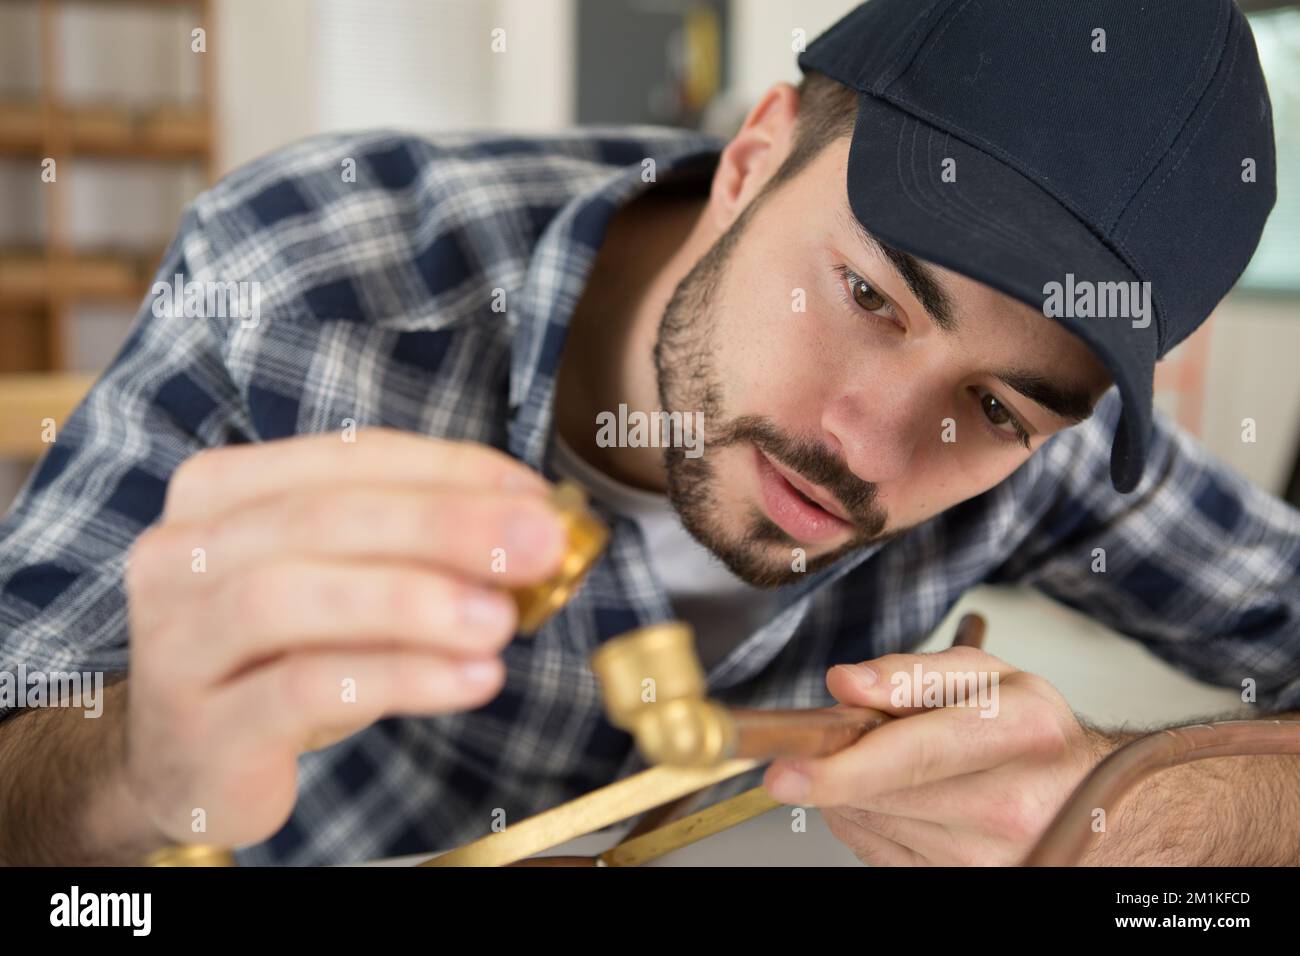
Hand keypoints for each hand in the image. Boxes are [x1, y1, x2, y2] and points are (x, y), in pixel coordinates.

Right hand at [122, 428, 564, 846]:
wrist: (189, 763)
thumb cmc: (284, 652)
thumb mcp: (346, 582)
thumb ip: (418, 547)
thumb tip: (534, 525)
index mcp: (221, 489)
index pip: (350, 456)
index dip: (451, 470)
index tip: (538, 495)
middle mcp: (181, 552)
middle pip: (320, 517)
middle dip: (445, 524)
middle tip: (540, 543)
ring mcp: (176, 641)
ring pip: (290, 597)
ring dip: (413, 601)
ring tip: (503, 620)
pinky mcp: (200, 729)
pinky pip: (301, 688)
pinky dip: (401, 677)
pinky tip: (475, 677)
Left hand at [762, 645, 1105, 864]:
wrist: (1083, 800)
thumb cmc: (1029, 733)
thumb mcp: (986, 677)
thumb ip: (909, 674)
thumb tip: (844, 683)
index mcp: (1019, 734)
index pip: (915, 755)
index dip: (842, 766)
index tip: (785, 771)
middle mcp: (1008, 806)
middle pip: (880, 792)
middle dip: (840, 760)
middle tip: (848, 732)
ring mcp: (985, 858)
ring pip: (868, 821)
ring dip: (854, 787)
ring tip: (897, 761)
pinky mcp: (957, 883)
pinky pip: (873, 849)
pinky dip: (867, 816)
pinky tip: (901, 795)